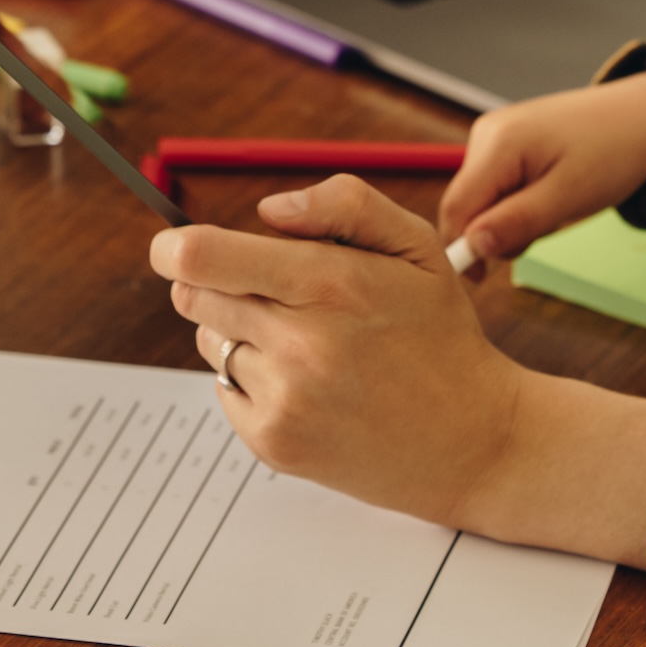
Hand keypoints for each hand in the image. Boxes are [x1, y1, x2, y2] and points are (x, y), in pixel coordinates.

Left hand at [158, 174, 645, 563]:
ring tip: (311, 346)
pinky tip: (311, 386)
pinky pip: (225, 391)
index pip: (205, 258)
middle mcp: (301, 344)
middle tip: (274, 295)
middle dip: (218, 283)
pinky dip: (253, 381)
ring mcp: (284, 399)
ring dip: (242, 333)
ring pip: (210, 341)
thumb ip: (344, 204)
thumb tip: (267, 212)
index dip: (174, 247)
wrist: (473, 442)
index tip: (172, 248)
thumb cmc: (441, 338)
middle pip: (194, 296)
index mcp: (332, 284)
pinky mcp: (273, 442)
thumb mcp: (417, 248)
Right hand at [438, 72, 645, 265]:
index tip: (480, 280)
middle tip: (547, 227)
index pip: (456, 207)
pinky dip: (520, 203)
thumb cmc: (612, 153)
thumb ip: (517, 223)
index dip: (461, 248)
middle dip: (498, 231)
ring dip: (512, 219)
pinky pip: (498, 188)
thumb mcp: (568, 197)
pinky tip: (551, 193)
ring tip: (557, 205)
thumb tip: (472, 246)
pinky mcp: (505, 143)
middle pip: (467, 205)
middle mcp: (486, 133)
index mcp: (497, 142)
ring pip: (483, 201)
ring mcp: (494, 136)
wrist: (641, 118)